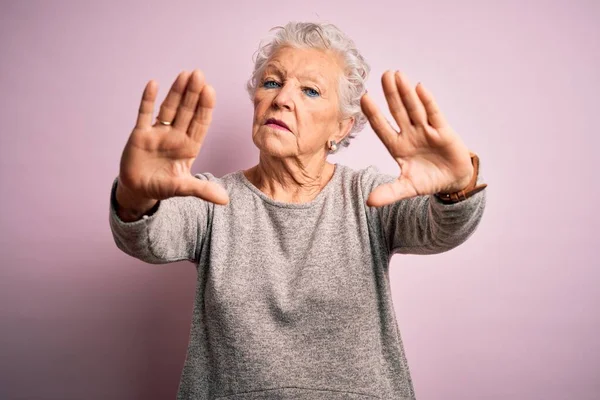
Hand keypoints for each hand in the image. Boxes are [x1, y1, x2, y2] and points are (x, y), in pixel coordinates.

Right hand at [118, 69, 228, 206]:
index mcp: (189, 146)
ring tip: (184, 74)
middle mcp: (176, 135)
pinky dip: (148, 100)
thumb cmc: (163, 187)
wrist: (138, 190)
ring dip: (176, 92)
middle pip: (187, 111)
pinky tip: (153, 84)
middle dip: (193, 93)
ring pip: (169, 108)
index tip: (210, 91)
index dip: (205, 107)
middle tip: (199, 74)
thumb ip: (203, 191)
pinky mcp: (140, 134)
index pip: (200, 123)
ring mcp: (158, 132)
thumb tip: (225, 200)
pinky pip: (144, 114)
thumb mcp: (184, 188)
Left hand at [360, 70, 473, 206]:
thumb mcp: (406, 188)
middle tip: (383, 74)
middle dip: (390, 94)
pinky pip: (434, 114)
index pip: (382, 127)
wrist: (452, 182)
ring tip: (397, 75)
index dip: (373, 114)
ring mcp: (426, 131)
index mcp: (398, 146)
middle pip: (398, 111)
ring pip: (414, 108)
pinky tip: (419, 88)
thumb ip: (389, 193)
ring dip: (406, 92)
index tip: (363, 98)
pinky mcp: (443, 131)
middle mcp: (410, 134)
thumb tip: (369, 202)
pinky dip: (427, 101)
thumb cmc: (427, 180)